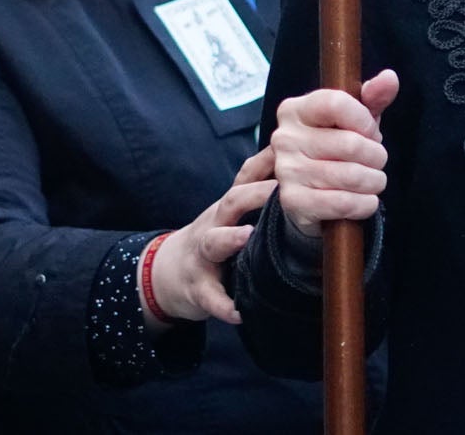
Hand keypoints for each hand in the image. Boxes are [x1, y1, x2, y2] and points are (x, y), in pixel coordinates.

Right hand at [143, 147, 278, 326]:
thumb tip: (297, 157)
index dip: (266, 164)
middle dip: (253, 195)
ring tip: (247, 237)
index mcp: (228, 207)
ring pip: (213, 244)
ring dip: (229, 239)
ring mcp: (203, 256)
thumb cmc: (214, 235)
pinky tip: (238, 312)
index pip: (246, 179)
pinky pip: (210, 297)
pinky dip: (223, 305)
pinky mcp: (197, 288)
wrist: (167, 273)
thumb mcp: (230, 210)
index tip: (292, 153)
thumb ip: (258, 186)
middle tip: (279, 190)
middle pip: (230, 203)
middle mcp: (214, 224)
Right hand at [271, 70, 399, 238]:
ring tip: (373, 180)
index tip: (371, 132)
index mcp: (296, 110)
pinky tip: (365, 200)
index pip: (335, 104)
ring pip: (351, 176)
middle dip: (376, 156)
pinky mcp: (292, 201)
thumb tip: (389, 78)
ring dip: (374, 181)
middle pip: (350, 144)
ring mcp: (286, 170)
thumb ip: (373, 96)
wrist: (310, 194)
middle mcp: (285, 138)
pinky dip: (364, 204)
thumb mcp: (355, 119)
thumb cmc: (336, 148)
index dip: (364, 120)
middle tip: (375, 161)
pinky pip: (342, 203)